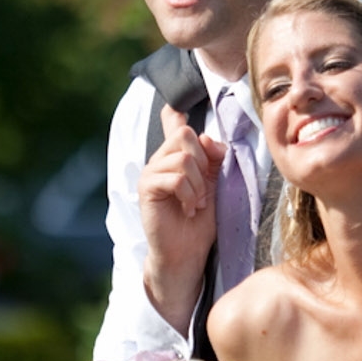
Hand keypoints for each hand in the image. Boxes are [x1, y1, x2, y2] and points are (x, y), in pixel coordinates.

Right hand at [138, 106, 223, 329]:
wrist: (186, 253)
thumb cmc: (200, 222)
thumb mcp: (214, 186)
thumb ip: (212, 161)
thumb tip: (209, 139)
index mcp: (176, 157)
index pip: (172, 123)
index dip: (174, 113)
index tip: (174, 107)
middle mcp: (160, 160)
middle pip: (186, 135)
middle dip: (204, 162)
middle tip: (203, 190)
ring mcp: (151, 173)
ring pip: (183, 157)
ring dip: (198, 184)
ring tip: (196, 203)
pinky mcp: (147, 188)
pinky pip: (175, 177)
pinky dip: (189, 194)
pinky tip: (188, 208)